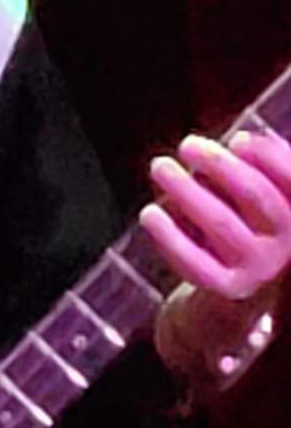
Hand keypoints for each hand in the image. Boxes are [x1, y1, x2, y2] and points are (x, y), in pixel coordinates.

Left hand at [141, 130, 289, 381]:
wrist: (239, 283)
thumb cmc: (246, 220)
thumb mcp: (258, 192)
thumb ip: (259, 165)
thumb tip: (242, 142)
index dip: (268, 157)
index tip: (238, 139)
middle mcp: (286, 244)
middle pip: (254, 195)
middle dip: (220, 165)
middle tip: (187, 144)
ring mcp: (258, 268)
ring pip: (221, 222)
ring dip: (187, 190)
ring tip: (159, 166)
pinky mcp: (228, 287)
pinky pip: (196, 261)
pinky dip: (170, 236)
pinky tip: (149, 213)